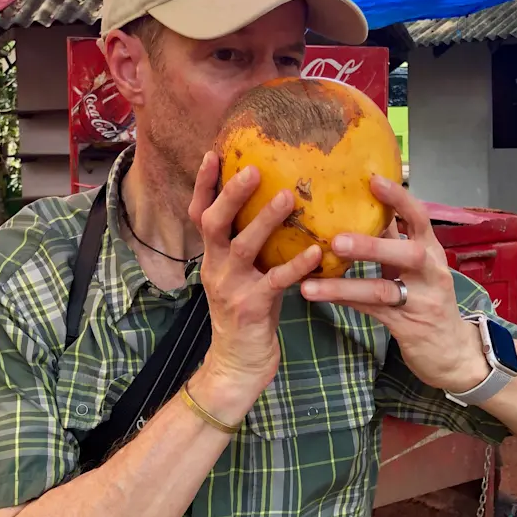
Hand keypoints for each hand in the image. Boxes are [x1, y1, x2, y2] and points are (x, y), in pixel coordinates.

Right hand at [189, 152, 322, 407]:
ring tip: (287, 197)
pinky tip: (317, 250)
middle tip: (253, 168)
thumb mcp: (242, 276)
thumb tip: (277, 207)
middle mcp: (215, 268)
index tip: (214, 151)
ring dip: (264, 220)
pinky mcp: (252, 308)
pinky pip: (276, 280)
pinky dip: (296, 264)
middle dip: (229, 193)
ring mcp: (231, 288)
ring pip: (243, 246)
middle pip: (212, 223)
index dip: (204, 184)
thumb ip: (250, 246)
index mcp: (212, 257)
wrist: (237, 365)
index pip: (199, 214)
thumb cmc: (248, 315)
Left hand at [299, 176, 488, 392]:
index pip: (419, 217)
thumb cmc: (427, 298)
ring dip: (345, 284)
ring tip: (310, 282)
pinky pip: (371, 312)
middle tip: (336, 239)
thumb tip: (365, 206)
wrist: (453, 350)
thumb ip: (394, 239)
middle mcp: (431, 272)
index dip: (398, 198)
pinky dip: (344, 302)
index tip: (373, 180)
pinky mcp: (408, 326)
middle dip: (372, 244)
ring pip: (383, 289)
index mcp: (431, 250)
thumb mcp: (415, 265)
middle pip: (407, 252)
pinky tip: (319, 296)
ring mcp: (421, 300)